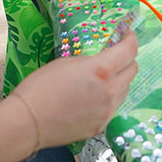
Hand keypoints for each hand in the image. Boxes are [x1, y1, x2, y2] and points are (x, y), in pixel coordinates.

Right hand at [11, 30, 137, 146]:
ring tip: (105, 77)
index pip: (129, 50)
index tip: (127, 35)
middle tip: (117, 55)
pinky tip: (95, 96)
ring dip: (120, 80)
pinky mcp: (101, 126)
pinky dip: (109, 99)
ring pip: (125, 90)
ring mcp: (107, 111)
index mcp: (101, 70)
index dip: (131, 39)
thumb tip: (100, 59)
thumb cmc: (39, 89)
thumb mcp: (65, 63)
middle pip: (133, 70)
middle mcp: (110, 91)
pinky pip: (113, 108)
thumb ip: (89, 60)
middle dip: (128, 59)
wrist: (28, 122)